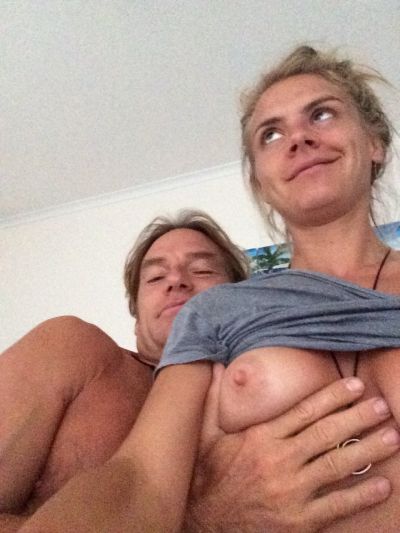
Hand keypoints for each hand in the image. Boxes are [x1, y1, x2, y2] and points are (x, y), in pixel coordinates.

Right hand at [186, 366, 397, 531]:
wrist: (205, 524)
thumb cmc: (210, 479)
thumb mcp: (206, 438)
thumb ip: (213, 402)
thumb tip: (219, 368)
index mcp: (261, 438)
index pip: (305, 411)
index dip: (333, 396)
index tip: (355, 385)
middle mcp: (279, 461)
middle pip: (327, 434)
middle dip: (358, 417)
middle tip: (382, 406)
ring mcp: (291, 492)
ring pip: (337, 465)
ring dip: (368, 449)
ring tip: (392, 436)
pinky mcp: (299, 521)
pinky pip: (337, 505)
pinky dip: (361, 495)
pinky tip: (382, 484)